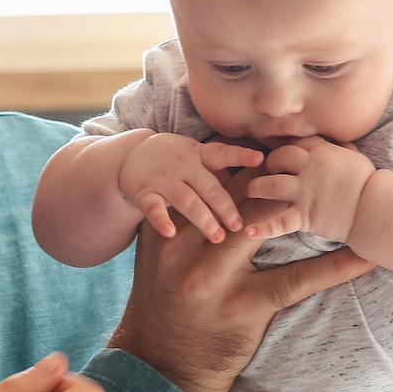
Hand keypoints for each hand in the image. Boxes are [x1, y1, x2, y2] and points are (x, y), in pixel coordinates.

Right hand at [111, 168, 373, 391]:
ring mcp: (216, 278)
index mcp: (168, 232)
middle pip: (240, 195)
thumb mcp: (159, 259)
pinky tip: (364, 258)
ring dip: (306, 207)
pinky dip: (335, 267)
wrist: (159, 365)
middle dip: (275, 176)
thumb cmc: (162, 307)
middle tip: (310, 157)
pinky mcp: (244, 306)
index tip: (271, 146)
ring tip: (342, 191)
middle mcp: (189, 248)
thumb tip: (213, 188)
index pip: (209, 182)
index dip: (242, 160)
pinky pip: (297, 279)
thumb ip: (182, 225)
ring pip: (268, 225)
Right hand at [118, 132, 263, 242]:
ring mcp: (163, 180)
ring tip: (217, 237)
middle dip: (225, 207)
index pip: (222, 154)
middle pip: (208, 187)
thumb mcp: (195, 154)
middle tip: (239, 226)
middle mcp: (183, 166)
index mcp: (198, 155)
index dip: (241, 156)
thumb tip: (261, 177)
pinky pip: (154, 208)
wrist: (131, 156)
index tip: (260, 159)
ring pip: (186, 200)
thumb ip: (220, 166)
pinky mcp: (144, 193)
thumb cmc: (174, 159)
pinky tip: (170, 232)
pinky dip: (161, 220)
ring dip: (203, 218)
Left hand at [243, 136, 375, 240]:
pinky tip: (249, 231)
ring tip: (252, 190)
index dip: (286, 148)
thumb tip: (338, 142)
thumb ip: (341, 149)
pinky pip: (278, 222)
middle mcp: (310, 168)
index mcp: (322, 152)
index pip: (294, 143)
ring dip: (256, 187)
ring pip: (269, 184)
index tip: (283, 154)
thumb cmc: (370, 184)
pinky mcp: (305, 215)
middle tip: (268, 171)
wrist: (377, 208)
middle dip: (269, 163)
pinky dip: (263, 228)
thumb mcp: (355, 158)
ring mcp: (305, 192)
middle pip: (277, 158)